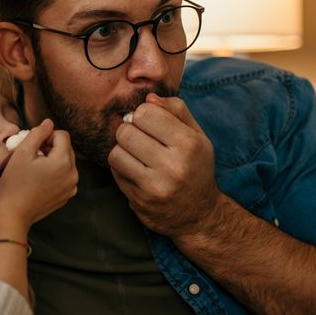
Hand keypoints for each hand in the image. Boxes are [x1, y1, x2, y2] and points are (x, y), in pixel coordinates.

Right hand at [0, 119, 77, 226]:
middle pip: (66, 148)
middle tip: (32, 156)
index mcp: (63, 162)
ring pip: (66, 162)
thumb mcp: (22, 153)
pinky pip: (65, 175)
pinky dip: (55, 173)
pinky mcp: (67, 195)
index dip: (47, 135)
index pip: (62, 135)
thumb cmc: (15, 183)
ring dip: (53, 159)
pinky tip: (40, 179)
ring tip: (35, 168)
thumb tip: (48, 122)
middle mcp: (73, 174)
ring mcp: (71, 186)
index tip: (33, 145)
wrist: (14, 213)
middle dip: (50, 147)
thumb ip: (37, 133)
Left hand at [108, 93, 220, 236]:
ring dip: (123, 151)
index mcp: (189, 144)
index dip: (143, 115)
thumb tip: (148, 98)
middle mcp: (173, 166)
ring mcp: (154, 186)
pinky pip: (116, 173)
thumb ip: (176, 110)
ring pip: (116, 153)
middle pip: (126, 132)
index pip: (145, 113)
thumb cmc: (196, 167)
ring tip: (137, 154)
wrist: (199, 216)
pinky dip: (122, 168)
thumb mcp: (197, 136)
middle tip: (140, 139)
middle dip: (130, 131)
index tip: (150, 123)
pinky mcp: (139, 201)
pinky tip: (136, 170)